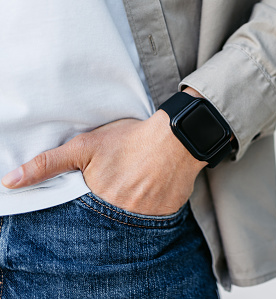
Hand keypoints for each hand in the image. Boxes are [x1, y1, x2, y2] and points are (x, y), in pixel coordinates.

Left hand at [1, 93, 207, 215]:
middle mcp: (122, 215)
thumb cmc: (129, 139)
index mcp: (98, 200)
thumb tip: (10, 181)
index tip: (97, 190)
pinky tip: (151, 188)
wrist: (176, 137)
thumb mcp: (84, 146)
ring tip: (136, 185)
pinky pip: (153, 219)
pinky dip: (149, 208)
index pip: (82, 217)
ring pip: (130, 221)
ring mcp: (146, 218)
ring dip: (130, 206)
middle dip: (110, 204)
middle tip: (120, 184)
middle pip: (107, 219)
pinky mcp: (166, 215)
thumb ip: (47, 164)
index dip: (88, 202)